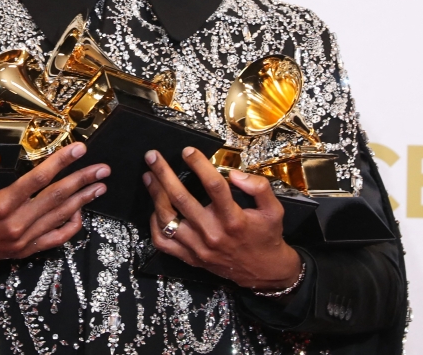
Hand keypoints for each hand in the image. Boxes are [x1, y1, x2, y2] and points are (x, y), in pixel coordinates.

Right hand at [0, 142, 108, 278]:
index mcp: (1, 204)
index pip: (38, 178)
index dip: (61, 162)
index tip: (79, 149)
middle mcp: (16, 223)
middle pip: (57, 197)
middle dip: (82, 180)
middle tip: (102, 169)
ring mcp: (22, 240)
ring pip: (60, 216)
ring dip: (83, 200)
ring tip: (100, 186)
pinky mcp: (24, 251)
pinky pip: (54, 239)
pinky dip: (70, 227)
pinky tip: (81, 214)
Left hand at [143, 147, 301, 290]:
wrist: (264, 272)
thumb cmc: (266, 236)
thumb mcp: (274, 210)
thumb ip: (259, 188)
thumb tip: (235, 174)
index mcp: (234, 219)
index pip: (214, 186)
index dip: (199, 165)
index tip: (188, 151)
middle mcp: (213, 233)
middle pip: (182, 199)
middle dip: (164, 174)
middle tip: (153, 156)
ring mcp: (198, 247)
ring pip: (168, 219)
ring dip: (155, 195)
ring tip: (148, 176)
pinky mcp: (190, 257)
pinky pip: (163, 242)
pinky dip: (154, 224)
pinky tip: (155, 208)